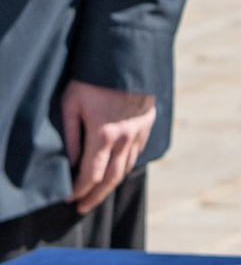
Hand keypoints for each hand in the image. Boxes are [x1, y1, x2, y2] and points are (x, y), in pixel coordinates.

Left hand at [60, 82, 153, 214]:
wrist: (128, 57)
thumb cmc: (94, 78)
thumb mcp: (72, 103)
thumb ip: (69, 136)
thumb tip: (69, 163)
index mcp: (104, 134)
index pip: (91, 174)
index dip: (78, 190)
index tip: (69, 198)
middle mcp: (125, 138)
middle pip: (110, 179)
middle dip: (95, 196)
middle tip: (83, 207)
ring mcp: (139, 132)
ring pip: (125, 168)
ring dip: (111, 184)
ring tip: (98, 192)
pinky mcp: (147, 124)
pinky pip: (136, 153)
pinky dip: (125, 165)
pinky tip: (116, 168)